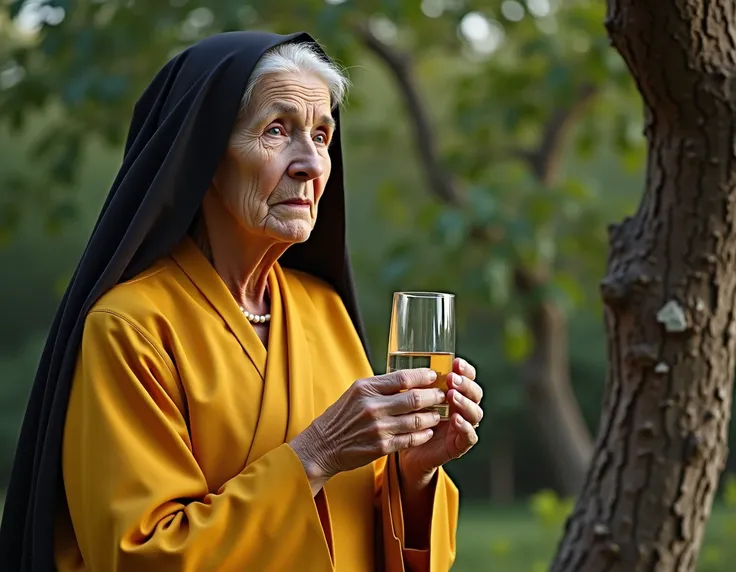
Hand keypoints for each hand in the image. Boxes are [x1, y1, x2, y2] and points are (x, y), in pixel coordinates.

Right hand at [288, 368, 445, 493]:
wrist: (323, 445)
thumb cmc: (342, 416)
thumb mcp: (355, 393)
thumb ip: (380, 386)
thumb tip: (408, 379)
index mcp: (366, 388)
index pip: (402, 377)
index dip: (423, 376)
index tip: (435, 375)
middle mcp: (372, 406)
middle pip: (414, 398)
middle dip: (433, 396)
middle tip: (443, 395)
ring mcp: (378, 428)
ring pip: (416, 420)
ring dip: (432, 416)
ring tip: (438, 414)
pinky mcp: (381, 447)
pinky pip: (410, 439)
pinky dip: (423, 434)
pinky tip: (428, 431)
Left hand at [398, 358, 482, 483]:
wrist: (407, 452)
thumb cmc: (410, 420)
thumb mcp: (413, 399)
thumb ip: (416, 385)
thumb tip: (407, 363)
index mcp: (455, 394)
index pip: (468, 378)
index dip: (466, 370)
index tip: (456, 362)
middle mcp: (463, 409)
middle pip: (475, 393)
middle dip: (465, 384)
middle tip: (452, 379)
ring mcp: (464, 426)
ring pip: (475, 413)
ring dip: (465, 402)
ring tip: (452, 396)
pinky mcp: (460, 445)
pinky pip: (469, 436)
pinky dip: (465, 427)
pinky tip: (455, 419)